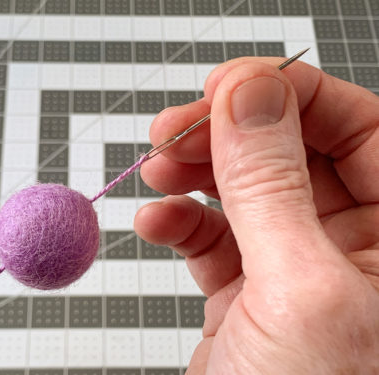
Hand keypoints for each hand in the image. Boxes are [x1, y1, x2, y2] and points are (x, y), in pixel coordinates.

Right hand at [134, 58, 378, 372]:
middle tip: (175, 126)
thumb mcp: (299, 291)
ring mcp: (291, 264)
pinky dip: (177, 220)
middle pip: (290, 149)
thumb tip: (249, 94)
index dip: (294, 95)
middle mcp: (351, 245)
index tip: (231, 85)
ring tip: (156, 169)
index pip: (360, 127)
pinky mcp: (244, 288)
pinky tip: (155, 219)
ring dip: (193, 170)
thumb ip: (271, 184)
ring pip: (242, 185)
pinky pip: (209, 233)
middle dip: (227, 131)